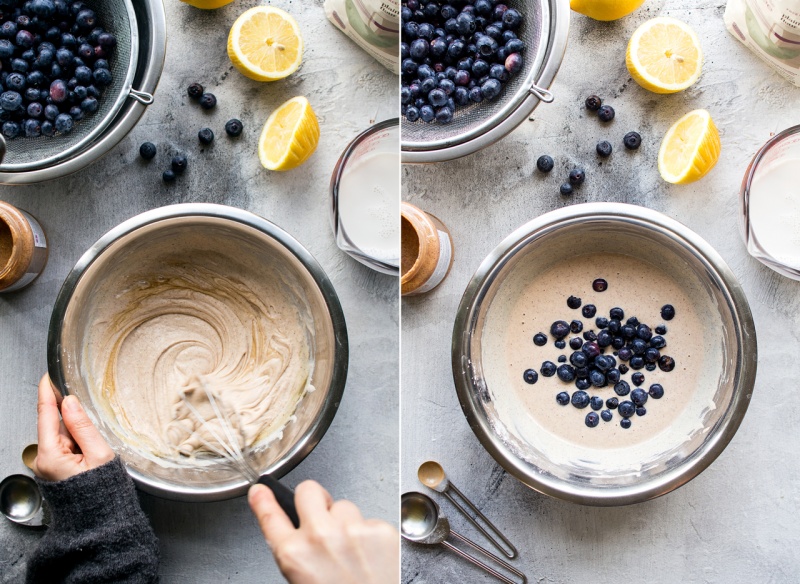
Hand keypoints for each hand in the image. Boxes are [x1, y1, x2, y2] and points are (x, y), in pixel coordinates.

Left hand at [33, 373, 114, 481]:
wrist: (101, 518)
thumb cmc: (102, 491)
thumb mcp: (98, 454)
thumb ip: (83, 426)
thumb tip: (70, 403)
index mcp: (50, 455)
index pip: (45, 415)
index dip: (47, 393)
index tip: (47, 377)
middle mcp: (43, 460)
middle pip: (54, 424)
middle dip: (70, 417)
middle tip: (87, 422)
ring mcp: (48, 465)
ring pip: (61, 435)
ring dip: (76, 432)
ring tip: (92, 448)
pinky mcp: (55, 467)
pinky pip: (64, 445)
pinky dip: (75, 441)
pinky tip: (87, 450)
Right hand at [249, 480, 398, 583]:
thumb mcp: (302, 578)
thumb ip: (296, 552)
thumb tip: (296, 534)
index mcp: (294, 554)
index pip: (270, 516)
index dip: (264, 500)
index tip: (261, 490)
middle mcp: (319, 536)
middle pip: (308, 490)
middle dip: (314, 499)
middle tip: (321, 512)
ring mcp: (350, 529)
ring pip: (344, 505)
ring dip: (345, 521)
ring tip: (352, 549)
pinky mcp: (378, 529)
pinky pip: (369, 520)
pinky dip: (370, 534)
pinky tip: (371, 554)